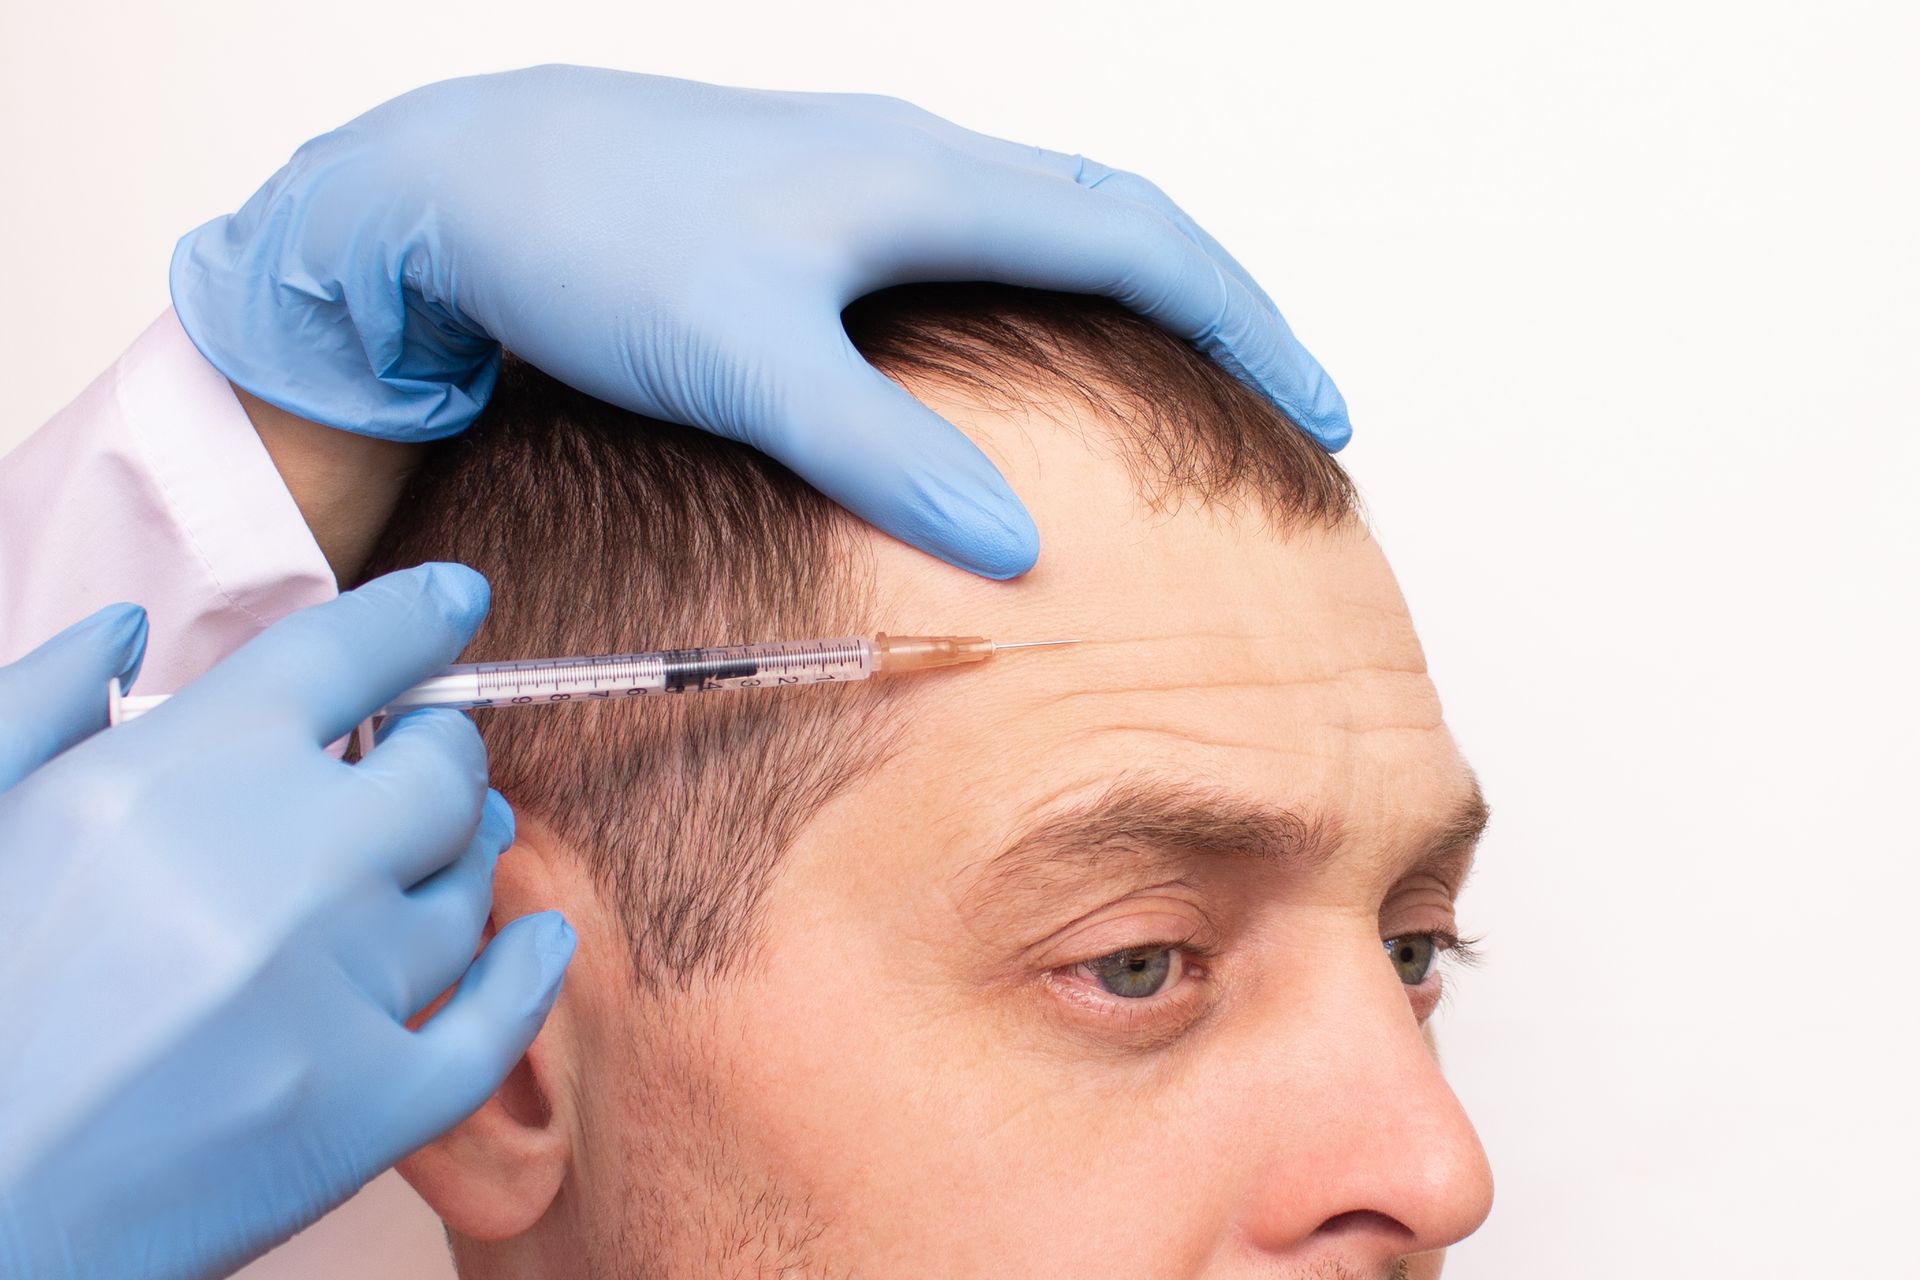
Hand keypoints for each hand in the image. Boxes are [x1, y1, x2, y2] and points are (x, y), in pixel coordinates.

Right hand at [0, 567, 573, 1279]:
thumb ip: (44, 701)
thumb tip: (127, 624)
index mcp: (187, 772)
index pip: (349, 652)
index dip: (419, 617)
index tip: (458, 601)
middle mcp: (289, 861)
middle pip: (439, 770)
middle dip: (439, 751)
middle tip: (423, 758)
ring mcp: (342, 985)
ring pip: (471, 886)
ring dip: (464, 858)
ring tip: (438, 853)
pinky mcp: (372, 1103)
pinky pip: (497, 1020)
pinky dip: (528, 973)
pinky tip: (537, 942)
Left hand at [171, 65, 1348, 579]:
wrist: (452, 181)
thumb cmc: (583, 243)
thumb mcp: (738, 356)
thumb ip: (877, 447)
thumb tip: (1017, 548)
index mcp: (925, 180)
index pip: (1141, 241)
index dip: (1245, 327)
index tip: (1320, 413)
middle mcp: (913, 162)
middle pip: (1120, 217)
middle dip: (1218, 308)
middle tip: (1284, 405)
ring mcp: (866, 178)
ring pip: (1050, 222)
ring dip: (1136, 298)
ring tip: (1187, 389)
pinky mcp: (815, 214)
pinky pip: (978, 244)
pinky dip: (1045, 302)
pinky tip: (1023, 371)